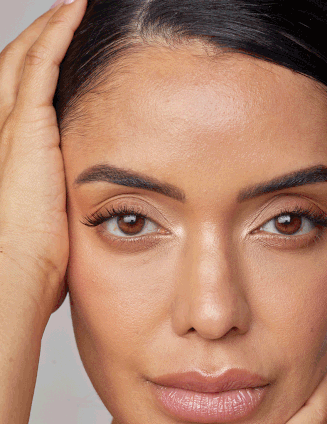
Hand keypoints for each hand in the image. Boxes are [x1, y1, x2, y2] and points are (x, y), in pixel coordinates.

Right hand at [0, 0, 86, 316]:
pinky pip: (43, 63)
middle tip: (66, 19)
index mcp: (8, 153)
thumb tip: (95, 212)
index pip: (19, 98)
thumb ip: (63, 201)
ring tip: (73, 8)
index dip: (37, 72)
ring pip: (28, 57)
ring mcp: (11, 125)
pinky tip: (76, 11)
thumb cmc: (34, 260)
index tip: (62, 58)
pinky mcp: (27, 126)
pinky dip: (57, 33)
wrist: (17, 271)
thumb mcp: (49, 220)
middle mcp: (2, 131)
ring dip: (50, 28)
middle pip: (17, 68)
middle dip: (40, 40)